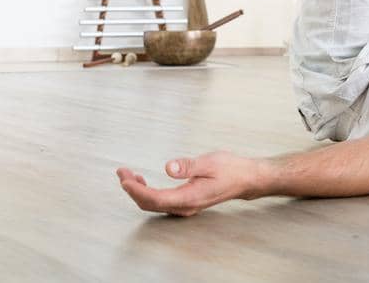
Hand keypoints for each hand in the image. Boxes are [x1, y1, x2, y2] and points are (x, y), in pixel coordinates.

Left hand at [116, 152, 262, 216]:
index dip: (136, 190)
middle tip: (122, 173)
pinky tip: (144, 183)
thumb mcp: (210, 162)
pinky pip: (160, 203)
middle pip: (150, 204)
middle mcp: (185, 206)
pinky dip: (147, 193)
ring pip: (154, 205)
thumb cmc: (231, 170)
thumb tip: (168, 168)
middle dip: (132, 190)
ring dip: (138, 192)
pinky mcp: (186, 202)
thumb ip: (189, 166)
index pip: (155, 198)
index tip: (124, 178)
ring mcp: (185, 206)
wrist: (246, 179)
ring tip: (128, 176)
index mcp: (189, 198)